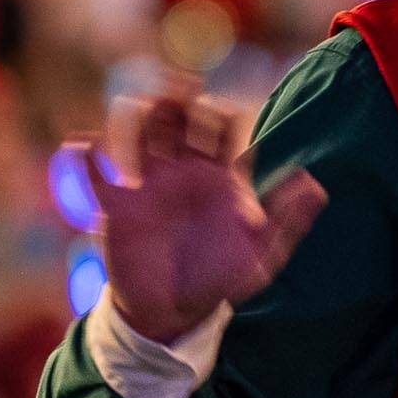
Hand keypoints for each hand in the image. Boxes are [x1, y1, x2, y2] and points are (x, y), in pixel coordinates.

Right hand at [70, 94, 326, 343]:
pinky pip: (97, 179)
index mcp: (217, 174)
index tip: (219, 109)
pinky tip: (82, 143)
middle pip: (176, 119)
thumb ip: (288, 218)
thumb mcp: (262, 253)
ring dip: (136, 116)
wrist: (177, 312)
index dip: (219, 112)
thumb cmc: (221, 277)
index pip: (218, 127)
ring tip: (139, 104)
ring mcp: (147, 186)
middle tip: (177, 85)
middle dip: (176, 99)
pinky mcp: (118, 209)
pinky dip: (85, 159)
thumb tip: (315, 184)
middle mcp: (181, 170)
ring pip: (138, 136)